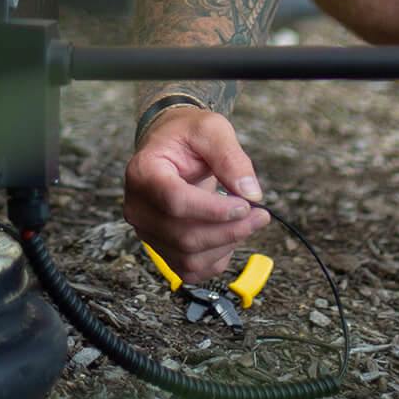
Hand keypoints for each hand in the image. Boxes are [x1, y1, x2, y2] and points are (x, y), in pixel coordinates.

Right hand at [123, 107, 269, 280]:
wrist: (170, 147)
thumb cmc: (186, 135)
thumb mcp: (211, 130)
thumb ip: (231, 158)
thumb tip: (251, 193)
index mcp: (143, 172)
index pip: (175, 201)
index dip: (213, 210)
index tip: (246, 205)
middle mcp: (138, 206)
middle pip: (183, 235)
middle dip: (229, 230)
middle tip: (260, 215)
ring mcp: (146, 230)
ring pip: (187, 257)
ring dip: (225, 245)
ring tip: (247, 222)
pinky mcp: (159, 247)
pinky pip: (188, 269)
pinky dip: (215, 260)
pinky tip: (229, 237)